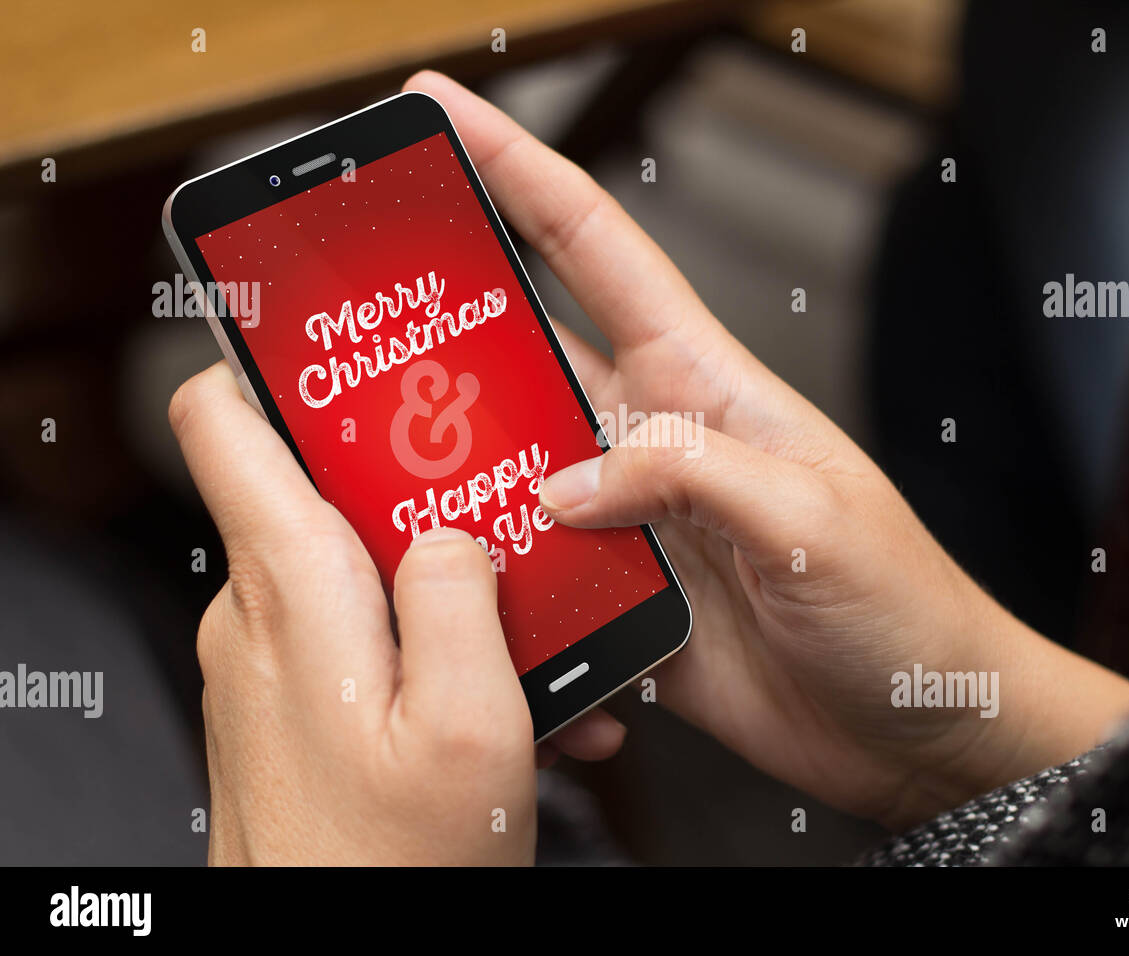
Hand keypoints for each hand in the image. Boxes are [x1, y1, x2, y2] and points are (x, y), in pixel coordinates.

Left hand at [169, 363, 621, 863]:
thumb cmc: (387, 867)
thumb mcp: (469, 725)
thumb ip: (460, 597)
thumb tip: (452, 530)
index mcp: (292, 589)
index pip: (224, 417)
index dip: (272, 356)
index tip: (338, 332)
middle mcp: (261, 613)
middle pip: (320, 481)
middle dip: (418, 483)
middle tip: (499, 500)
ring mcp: (270, 659)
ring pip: (355, 564)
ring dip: (445, 583)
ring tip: (525, 629)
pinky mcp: (291, 701)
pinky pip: (358, 633)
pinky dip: (427, 644)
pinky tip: (499, 693)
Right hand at [402, 72, 1128, 828]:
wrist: (918, 726)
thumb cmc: (902, 605)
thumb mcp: (811, 517)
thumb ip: (690, 475)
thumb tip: (568, 483)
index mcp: (703, 384)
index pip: (594, 246)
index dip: (515, 168)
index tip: (439, 115)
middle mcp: (653, 441)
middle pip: (525, 355)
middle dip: (440, 326)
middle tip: (344, 323)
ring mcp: (631, 524)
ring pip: (510, 472)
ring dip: (449, 476)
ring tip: (369, 478)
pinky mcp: (622, 602)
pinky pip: (534, 580)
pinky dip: (495, 593)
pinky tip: (463, 612)